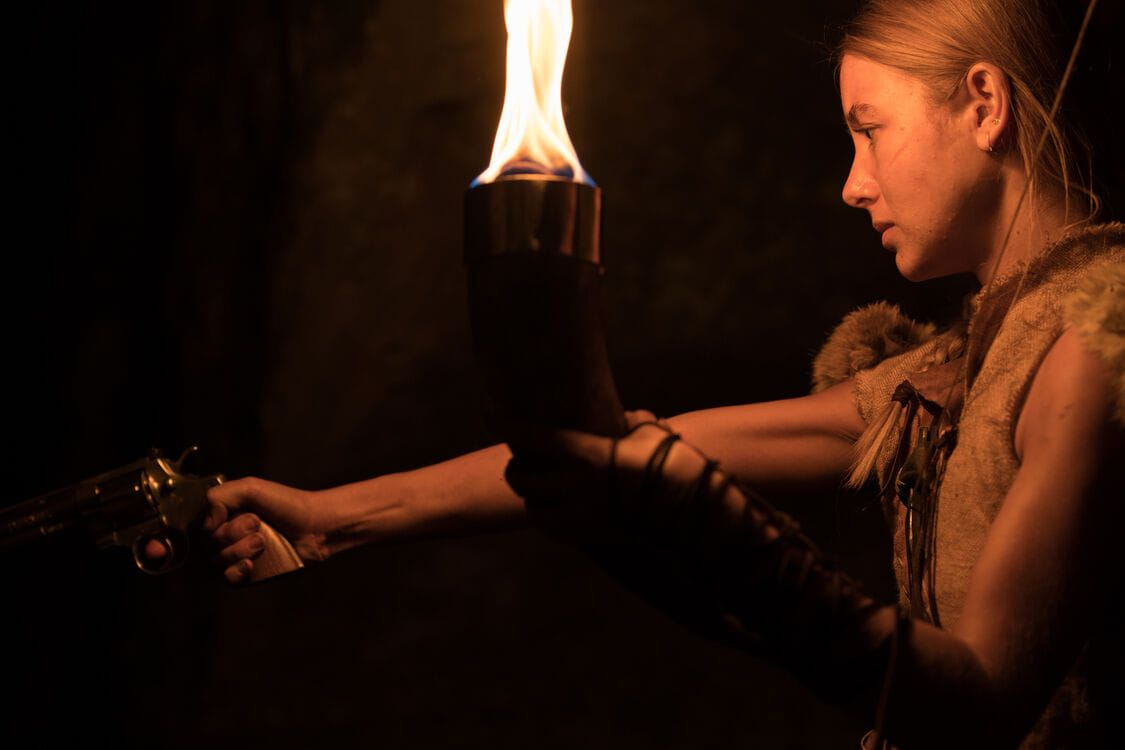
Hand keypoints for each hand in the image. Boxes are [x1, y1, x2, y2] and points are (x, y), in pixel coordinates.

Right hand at [201, 477, 333, 583]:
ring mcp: (237, 555)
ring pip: (217, 561)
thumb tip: (206, 524)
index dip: (216, 522)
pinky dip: (236, 572)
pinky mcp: (248, 574)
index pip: (200, 525)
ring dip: (239, 550)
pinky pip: (227, 579)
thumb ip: (220, 496)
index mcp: (225, 515)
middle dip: (233, 534)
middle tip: (257, 525)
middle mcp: (228, 535)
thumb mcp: (250, 487)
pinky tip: (250, 564)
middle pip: (208, 544)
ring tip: (262, 542)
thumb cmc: (286, 504)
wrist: (314, 526)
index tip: (240, 513)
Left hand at [505, 410, 733, 544]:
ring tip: (539, 487)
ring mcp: (581, 515)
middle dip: (517, 467)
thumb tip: (619, 418)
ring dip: (532, 496)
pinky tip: (555, 508)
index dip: (505, 423)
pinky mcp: (589, 536)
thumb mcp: (647, 430)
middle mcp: (577, 486)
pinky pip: (552, 529)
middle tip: (522, 459)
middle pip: (521, 477)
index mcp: (588, 454)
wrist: (692, 508)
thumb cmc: (673, 461)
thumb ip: (623, 420)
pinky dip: (547, 518)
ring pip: (532, 507)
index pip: (532, 436)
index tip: (489, 414)